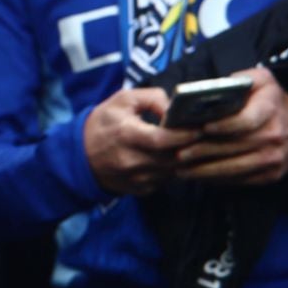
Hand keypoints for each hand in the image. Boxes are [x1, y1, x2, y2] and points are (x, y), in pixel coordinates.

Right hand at [82, 87, 197, 195]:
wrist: (80, 156)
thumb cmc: (104, 123)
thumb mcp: (122, 100)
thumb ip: (152, 98)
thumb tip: (176, 109)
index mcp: (126, 135)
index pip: (161, 140)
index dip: (183, 135)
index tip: (200, 127)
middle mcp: (131, 161)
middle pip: (173, 158)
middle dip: (193, 147)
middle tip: (207, 137)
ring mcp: (137, 178)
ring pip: (174, 171)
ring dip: (187, 160)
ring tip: (196, 146)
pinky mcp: (141, 189)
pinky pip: (167, 181)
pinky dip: (174, 170)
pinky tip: (177, 158)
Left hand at [173, 66, 287, 187]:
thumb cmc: (274, 102)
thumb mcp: (263, 81)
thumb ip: (241, 77)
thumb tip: (213, 87)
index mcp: (270, 109)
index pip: (245, 120)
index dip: (222, 126)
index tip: (200, 128)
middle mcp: (274, 135)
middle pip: (233, 147)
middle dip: (202, 151)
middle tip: (177, 153)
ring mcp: (274, 158)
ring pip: (234, 168)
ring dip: (205, 171)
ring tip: (180, 169)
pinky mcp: (271, 175)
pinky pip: (241, 179)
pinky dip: (218, 179)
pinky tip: (199, 176)